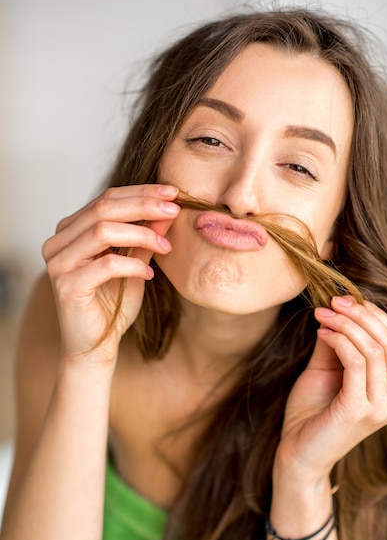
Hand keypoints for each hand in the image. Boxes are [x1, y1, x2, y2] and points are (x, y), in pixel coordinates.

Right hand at [42, 184, 179, 362]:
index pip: (106, 199)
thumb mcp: (134, 265)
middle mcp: (58, 242)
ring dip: (141, 234)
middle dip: (143, 205)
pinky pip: (106, 264)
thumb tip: (166, 211)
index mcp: (70, 231)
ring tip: (165, 247)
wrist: (95, 347)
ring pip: (102, 231)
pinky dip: (133, 266)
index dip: (140, 193)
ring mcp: (58, 263)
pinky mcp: (66, 285)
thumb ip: (145, 239)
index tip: (172, 192)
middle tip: (173, 210)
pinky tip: (149, 275)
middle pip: (103, 208)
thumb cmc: (112, 305)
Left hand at [275, 296, 386, 485]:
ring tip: (322, 315)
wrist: (296, 454)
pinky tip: (320, 333)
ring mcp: (380, 407)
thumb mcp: (325, 371)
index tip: (342, 299)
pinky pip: (357, 363)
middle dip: (360, 313)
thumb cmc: (310, 414)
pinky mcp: (360, 411)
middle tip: (332, 302)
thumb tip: (335, 310)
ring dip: (346, 324)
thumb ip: (336, 344)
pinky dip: (338, 340)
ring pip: (375, 348)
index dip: (372, 313)